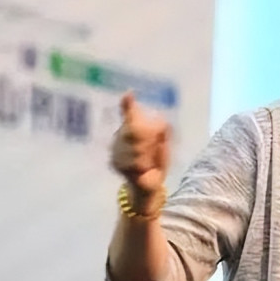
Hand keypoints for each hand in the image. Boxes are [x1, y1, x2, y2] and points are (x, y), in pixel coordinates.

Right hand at [110, 92, 169, 214]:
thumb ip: (161, 133)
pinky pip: (133, 162)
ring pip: (135, 148)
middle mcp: (119, 138)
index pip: (129, 115)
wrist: (148, 186)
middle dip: (148, 138)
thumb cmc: (156, 161)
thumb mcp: (162, 146)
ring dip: (147, 154)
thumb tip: (163, 122)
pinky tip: (145, 168)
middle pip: (134, 131)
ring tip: (149, 161)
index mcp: (130, 130)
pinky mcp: (117, 164)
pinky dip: (143, 165)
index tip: (129, 94)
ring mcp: (116, 151)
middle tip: (157, 145)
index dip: (128, 105)